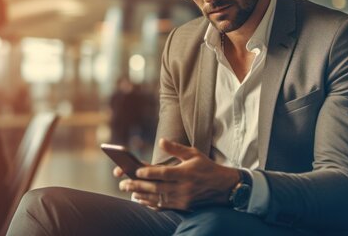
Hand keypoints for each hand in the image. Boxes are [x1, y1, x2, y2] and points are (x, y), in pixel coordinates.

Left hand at [119, 138, 239, 210]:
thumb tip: (161, 141)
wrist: (223, 187)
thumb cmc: (206, 167)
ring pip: (158, 198)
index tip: (136, 171)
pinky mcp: (183, 206)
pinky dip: (151, 204)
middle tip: (123, 184)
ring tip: (129, 191)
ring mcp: (183, 199)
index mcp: (186, 173)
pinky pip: (164, 206)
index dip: (149, 172)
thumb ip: (176, 148)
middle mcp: (184, 187)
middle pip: (157, 187)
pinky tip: (141, 200)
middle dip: (138, 186)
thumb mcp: (194, 153)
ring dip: (142, 195)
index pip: (164, 173)